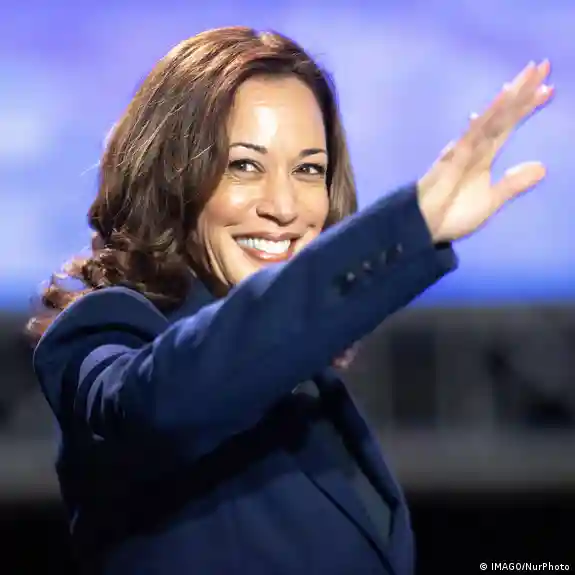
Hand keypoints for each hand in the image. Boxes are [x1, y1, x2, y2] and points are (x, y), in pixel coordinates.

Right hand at [417, 60, 552, 242]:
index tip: (549, 88)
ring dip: (509, 97)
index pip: (509, 125)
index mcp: (484, 155)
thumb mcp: (490, 201)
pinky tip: (500, 102)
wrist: (424, 228)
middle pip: (503, 114)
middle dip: (522, 90)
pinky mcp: (452, 159)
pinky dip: (486, 118)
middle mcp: (476, 147)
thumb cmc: (452, 215)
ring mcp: (463, 151)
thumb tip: (542, 167)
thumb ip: (513, 183)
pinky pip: (472, 136)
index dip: (527, 107)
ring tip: (528, 75)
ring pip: (491, 118)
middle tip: (543, 65)